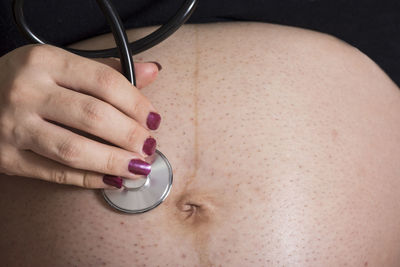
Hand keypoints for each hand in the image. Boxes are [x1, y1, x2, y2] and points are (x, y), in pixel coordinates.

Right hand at [0, 44, 161, 188]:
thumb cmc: (23, 80)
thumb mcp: (58, 65)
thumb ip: (104, 70)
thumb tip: (150, 72)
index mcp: (44, 62)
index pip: (105, 82)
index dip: (137, 104)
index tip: (153, 120)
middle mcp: (26, 92)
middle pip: (94, 117)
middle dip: (130, 136)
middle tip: (149, 147)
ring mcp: (13, 126)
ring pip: (75, 150)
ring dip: (114, 162)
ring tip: (138, 167)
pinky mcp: (7, 158)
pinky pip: (56, 173)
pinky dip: (89, 179)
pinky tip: (111, 179)